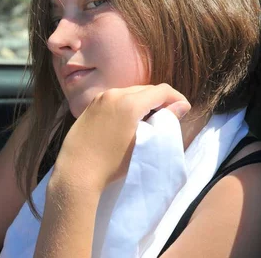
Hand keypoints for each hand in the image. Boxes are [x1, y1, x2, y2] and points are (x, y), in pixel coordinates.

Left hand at [52, 84, 190, 191]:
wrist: (77, 170)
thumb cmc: (112, 162)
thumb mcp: (143, 144)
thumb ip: (164, 121)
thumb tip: (182, 105)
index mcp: (128, 102)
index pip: (161, 91)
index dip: (176, 98)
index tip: (184, 110)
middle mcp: (113, 94)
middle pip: (145, 89)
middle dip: (160, 99)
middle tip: (169, 116)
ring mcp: (99, 98)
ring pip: (129, 92)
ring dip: (143, 101)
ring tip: (150, 119)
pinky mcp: (90, 105)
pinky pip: (115, 98)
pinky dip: (127, 104)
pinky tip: (129, 120)